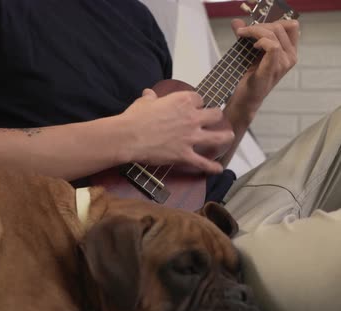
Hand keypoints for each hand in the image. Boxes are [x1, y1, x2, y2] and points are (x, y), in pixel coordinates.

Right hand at [119, 89, 234, 173]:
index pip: (199, 98)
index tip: (195, 106)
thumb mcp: (143, 102)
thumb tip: (149, 94)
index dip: (197, 102)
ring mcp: (191, 137)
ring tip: (229, 137)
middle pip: (215, 115)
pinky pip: (203, 163)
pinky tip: (218, 168)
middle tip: (213, 120)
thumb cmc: (135, 117)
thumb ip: (150, 98)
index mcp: (183, 101)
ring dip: (225, 137)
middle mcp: (192, 118)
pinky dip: (212, 167)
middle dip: (215, 117)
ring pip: (217, 137)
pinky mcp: (185, 155)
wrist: (129, 137)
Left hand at [229, 19, 299, 114]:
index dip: (273, 21)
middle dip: (260, 25)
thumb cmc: (248, 77)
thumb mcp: (248, 52)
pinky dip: (261, 41)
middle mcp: (290, 57)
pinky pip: (273, 47)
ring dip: (256, 31)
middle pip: (281, 27)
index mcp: (288, 52)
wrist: (243, 99)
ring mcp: (283, 64)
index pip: (290, 26)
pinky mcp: (272, 69)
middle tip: (243, 32)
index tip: (254, 27)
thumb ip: (246, 36)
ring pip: (275, 34)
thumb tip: (237, 22)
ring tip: (243, 36)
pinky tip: (253, 46)